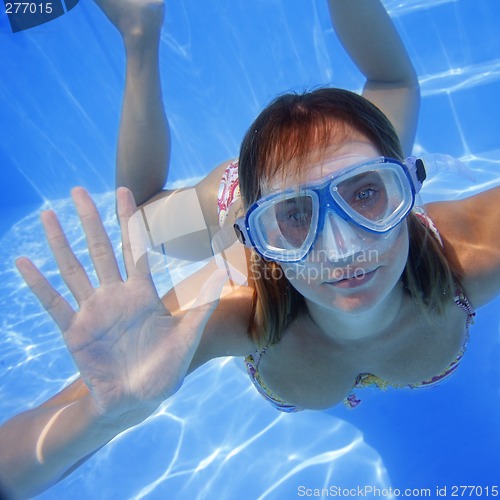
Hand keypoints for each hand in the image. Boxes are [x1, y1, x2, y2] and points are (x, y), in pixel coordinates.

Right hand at [16, 187, 226, 421]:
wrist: (136, 401)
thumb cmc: (164, 370)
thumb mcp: (186, 337)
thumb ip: (202, 305)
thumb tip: (220, 273)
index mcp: (142, 293)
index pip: (133, 248)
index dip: (129, 220)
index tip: (124, 191)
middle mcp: (115, 296)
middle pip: (99, 250)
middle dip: (90, 221)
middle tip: (77, 191)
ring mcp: (92, 311)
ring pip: (73, 269)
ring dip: (60, 243)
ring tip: (48, 215)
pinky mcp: (74, 331)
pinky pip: (53, 303)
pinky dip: (39, 284)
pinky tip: (23, 262)